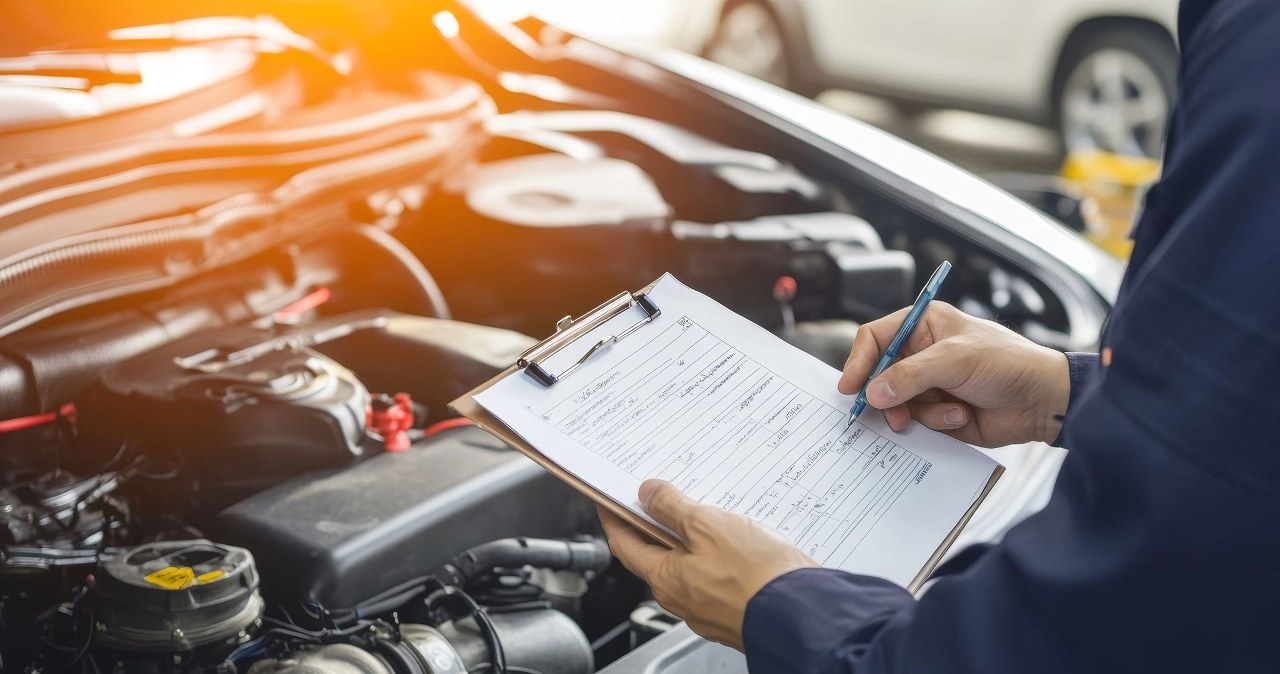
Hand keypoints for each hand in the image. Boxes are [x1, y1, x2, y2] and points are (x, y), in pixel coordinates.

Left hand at [598, 480, 817, 648]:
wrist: (804, 613)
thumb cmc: (756, 576)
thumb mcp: (707, 525)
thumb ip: (673, 508)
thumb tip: (648, 494)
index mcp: (665, 579)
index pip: (625, 545)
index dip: (613, 519)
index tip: (607, 502)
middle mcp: (682, 599)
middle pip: (656, 556)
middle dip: (653, 526)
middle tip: (655, 499)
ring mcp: (709, 607)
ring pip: (689, 566)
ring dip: (689, 539)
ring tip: (701, 512)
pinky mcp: (735, 607)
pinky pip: (716, 576)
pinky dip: (715, 555)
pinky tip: (733, 540)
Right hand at [839, 301, 1069, 447]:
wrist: (1043, 401)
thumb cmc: (1007, 363)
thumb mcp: (955, 360)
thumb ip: (910, 375)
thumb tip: (873, 393)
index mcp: (923, 326)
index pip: (875, 338)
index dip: (859, 361)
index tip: (850, 386)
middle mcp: (921, 354)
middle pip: (879, 376)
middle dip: (887, 396)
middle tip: (893, 413)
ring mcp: (928, 385)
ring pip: (896, 403)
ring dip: (920, 411)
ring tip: (950, 411)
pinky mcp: (937, 412)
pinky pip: (917, 421)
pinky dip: (936, 422)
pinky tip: (962, 415)